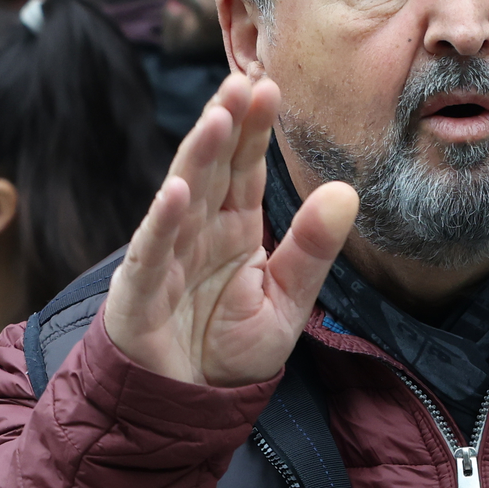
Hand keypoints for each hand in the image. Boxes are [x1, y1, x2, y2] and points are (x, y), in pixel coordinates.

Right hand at [101, 72, 353, 387]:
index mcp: (234, 227)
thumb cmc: (228, 350)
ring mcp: (166, 254)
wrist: (185, 406)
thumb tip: (348, 192)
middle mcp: (198, 230)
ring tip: (218, 117)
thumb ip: (312, 251)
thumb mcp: (287, 303)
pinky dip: (163, 221)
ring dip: (197, 155)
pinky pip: (152, 250)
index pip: (245, 167)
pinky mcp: (140, 290)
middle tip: (245, 81)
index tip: (272, 87)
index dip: (255, 129)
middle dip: (227, 123)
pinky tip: (177, 191)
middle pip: (213, 167)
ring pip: (181, 194)